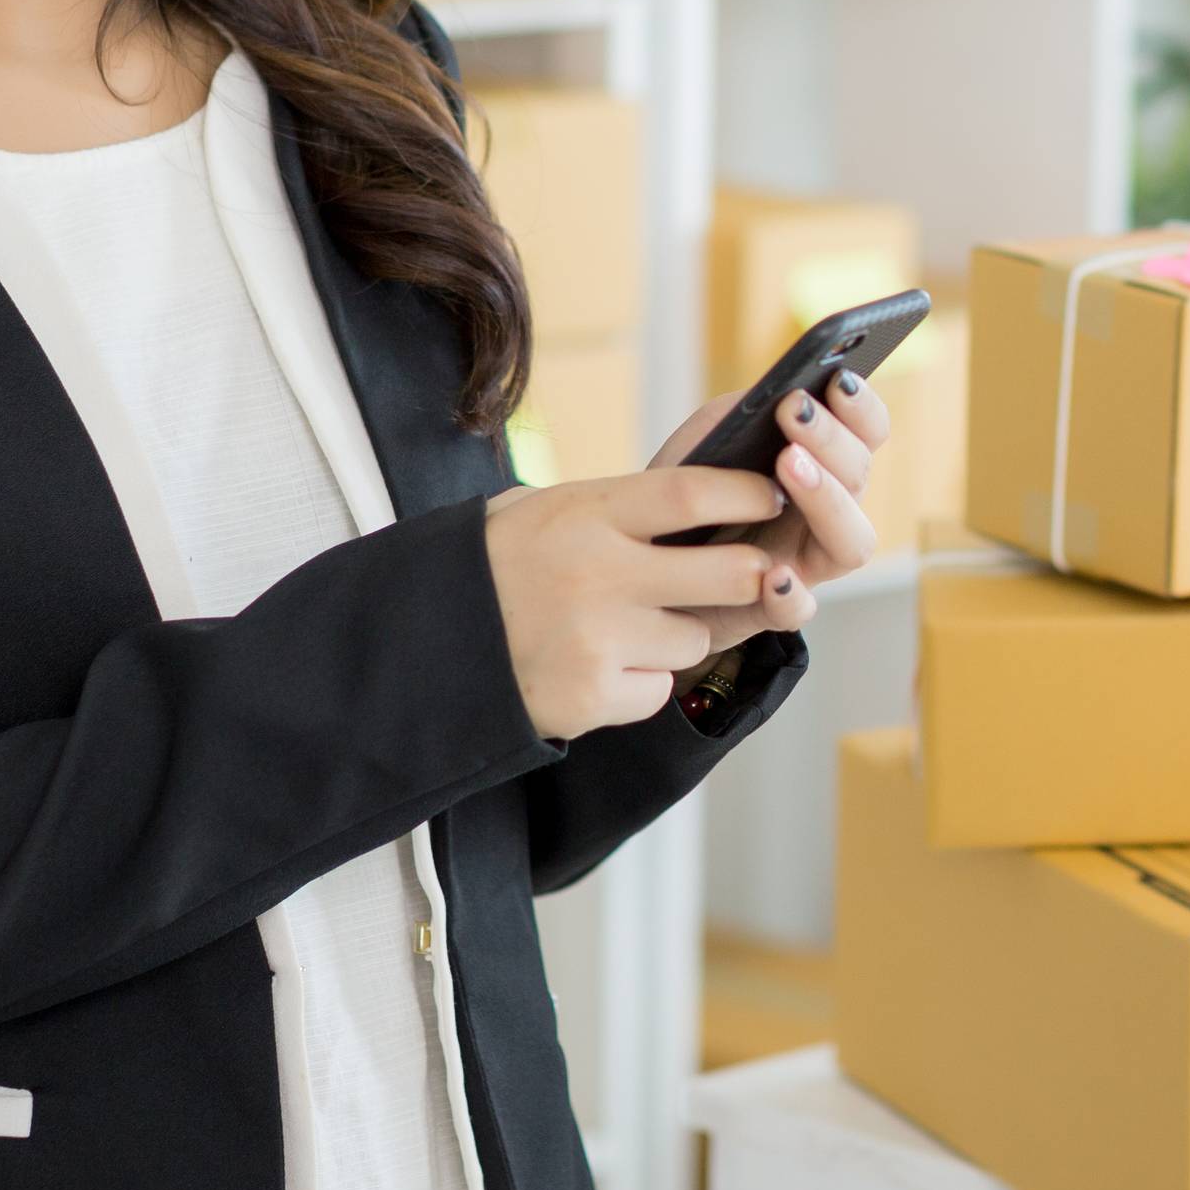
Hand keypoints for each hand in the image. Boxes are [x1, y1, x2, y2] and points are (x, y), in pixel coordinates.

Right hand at [481, 467, 783, 738]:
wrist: (418, 644)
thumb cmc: (488, 566)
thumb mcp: (537, 508)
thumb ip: (610, 505)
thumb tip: (697, 496)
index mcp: (586, 513)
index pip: (693, 494)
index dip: (746, 494)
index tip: (772, 496)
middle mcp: (598, 573)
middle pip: (727, 572)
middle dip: (754, 574)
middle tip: (758, 572)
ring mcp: (598, 639)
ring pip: (695, 638)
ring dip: (679, 635)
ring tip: (626, 627)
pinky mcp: (592, 696)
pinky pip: (656, 688)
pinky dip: (640, 682)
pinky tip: (598, 666)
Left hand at [647, 372, 893, 658]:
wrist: (642, 563)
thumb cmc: (681, 495)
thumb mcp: (703, 442)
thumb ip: (737, 416)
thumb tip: (773, 395)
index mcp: (819, 464)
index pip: (865, 432)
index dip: (862, 408)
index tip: (839, 380)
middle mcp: (825, 511)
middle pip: (860, 475)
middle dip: (832, 440)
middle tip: (793, 412)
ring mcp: (805, 563)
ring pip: (853, 542)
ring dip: (828, 500)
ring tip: (790, 466)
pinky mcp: (772, 608)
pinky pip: (799, 610)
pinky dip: (792, 595)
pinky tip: (773, 576)